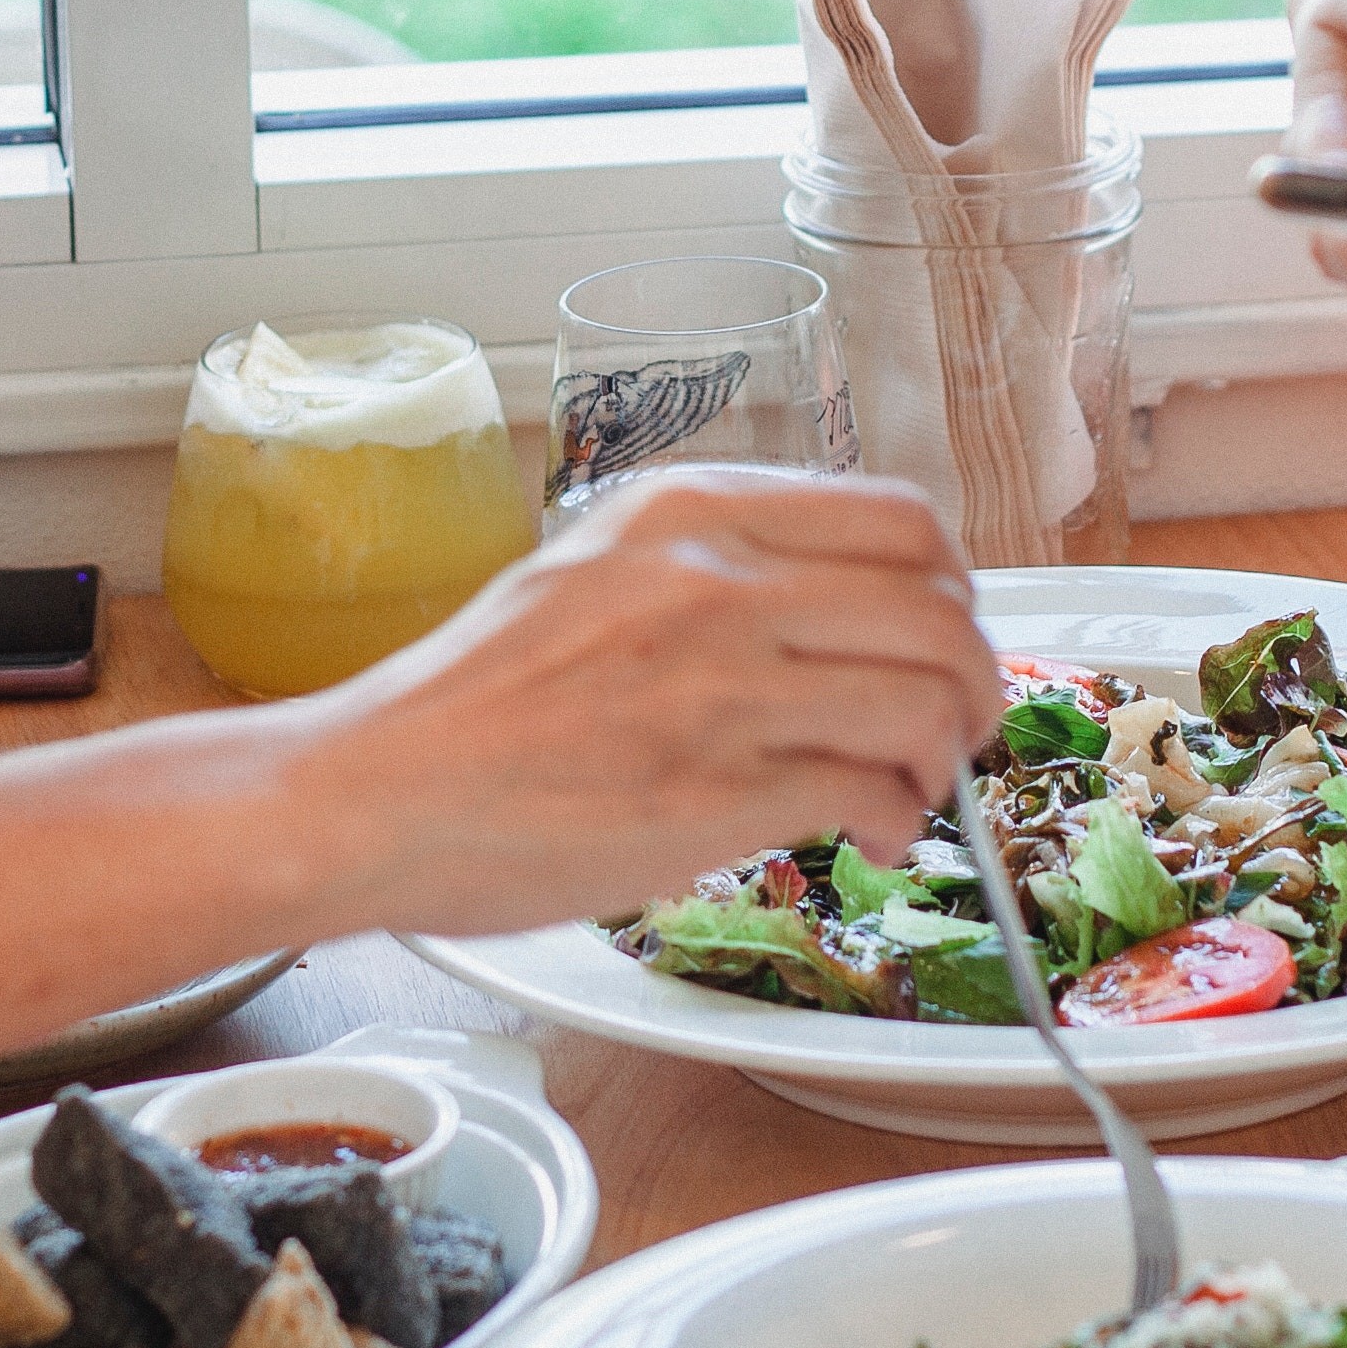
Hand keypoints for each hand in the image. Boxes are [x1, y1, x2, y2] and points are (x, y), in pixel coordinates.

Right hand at [307, 467, 996, 929]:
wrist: (373, 793)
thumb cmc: (471, 705)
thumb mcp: (591, 574)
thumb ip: (708, 572)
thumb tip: (831, 610)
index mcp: (688, 512)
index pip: (901, 520)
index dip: (950, 590)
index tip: (941, 636)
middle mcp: (718, 579)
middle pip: (938, 609)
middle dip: (973, 679)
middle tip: (957, 726)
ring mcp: (723, 682)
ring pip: (928, 700)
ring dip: (945, 757)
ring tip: (909, 791)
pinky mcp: (721, 788)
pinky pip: (875, 789)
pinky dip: (898, 818)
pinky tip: (868, 835)